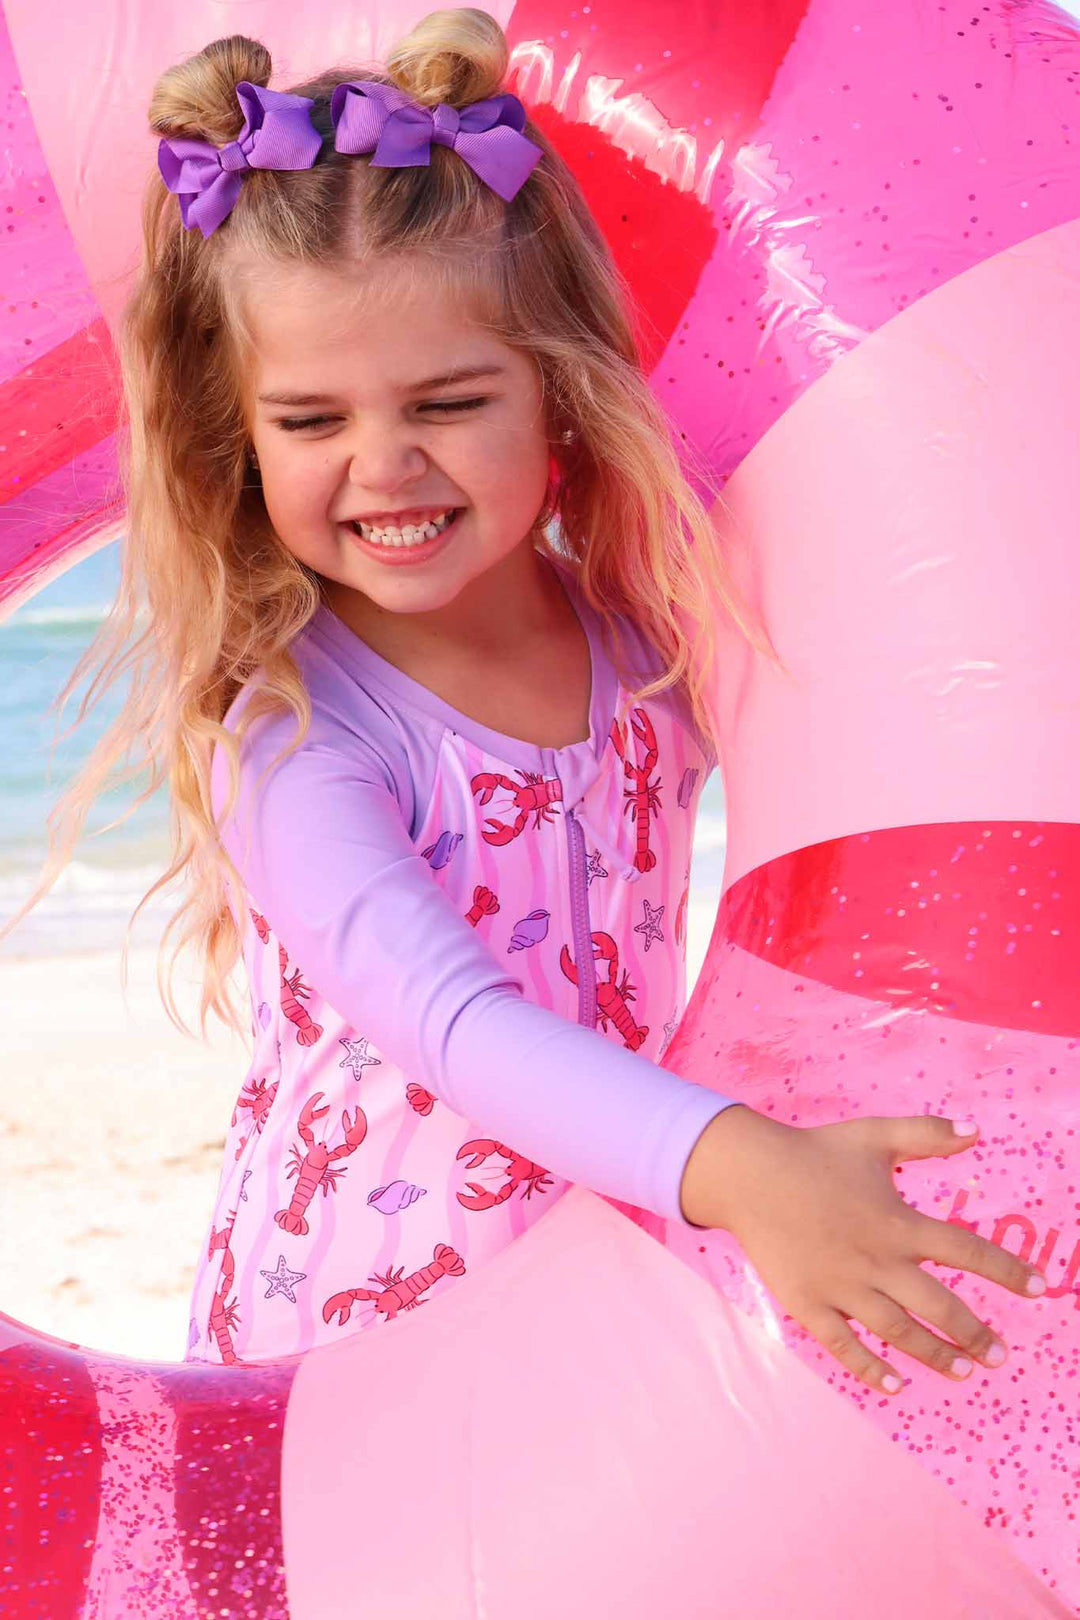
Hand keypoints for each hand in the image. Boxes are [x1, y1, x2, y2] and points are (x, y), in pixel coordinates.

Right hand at [679, 1107, 1046, 1394]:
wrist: (750, 1174)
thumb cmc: (815, 1152)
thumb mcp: (874, 1135)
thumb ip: (927, 1134)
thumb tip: (977, 1131)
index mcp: (897, 1222)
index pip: (966, 1250)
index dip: (1006, 1270)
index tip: (1037, 1288)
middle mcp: (876, 1261)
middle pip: (939, 1306)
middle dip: (974, 1334)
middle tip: (1000, 1355)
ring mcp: (842, 1287)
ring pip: (899, 1333)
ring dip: (936, 1355)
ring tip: (966, 1372)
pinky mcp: (809, 1304)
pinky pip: (845, 1346)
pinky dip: (871, 1370)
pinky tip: (896, 1385)